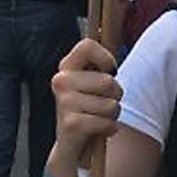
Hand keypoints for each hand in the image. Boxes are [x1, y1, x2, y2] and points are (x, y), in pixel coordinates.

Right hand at [50, 38, 121, 163]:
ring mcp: (64, 102)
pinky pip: (106, 122)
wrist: (71, 146)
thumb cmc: (88, 110)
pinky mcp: (70, 124)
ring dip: (112, 115)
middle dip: (115, 96)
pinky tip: (99, 130)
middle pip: (108, 81)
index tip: (109, 71)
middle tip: (103, 104)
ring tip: (99, 118)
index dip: (105, 58)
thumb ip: (101, 64)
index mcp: (66, 67)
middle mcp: (61, 81)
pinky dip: (109, 128)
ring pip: (111, 104)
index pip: (87, 46)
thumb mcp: (93, 84)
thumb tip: (107, 30)